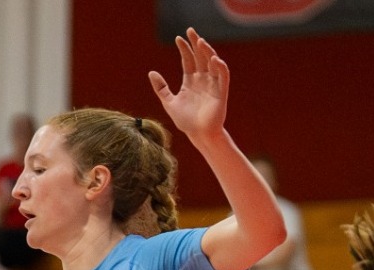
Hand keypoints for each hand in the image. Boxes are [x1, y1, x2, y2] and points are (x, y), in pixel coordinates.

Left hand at [148, 28, 228, 143]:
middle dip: (196, 44)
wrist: (198, 135)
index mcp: (190, 81)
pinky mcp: (221, 92)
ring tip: (200, 41)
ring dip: (207, 51)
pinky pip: (223, 76)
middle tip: (190, 31)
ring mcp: (212, 85)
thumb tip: (151, 72)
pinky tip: (213, 59)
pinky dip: (219, 67)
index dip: (184, 49)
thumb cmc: (185, 121)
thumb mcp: (169, 102)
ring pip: (211, 63)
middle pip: (200, 57)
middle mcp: (202, 80)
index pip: (188, 60)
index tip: (178, 38)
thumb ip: (161, 88)